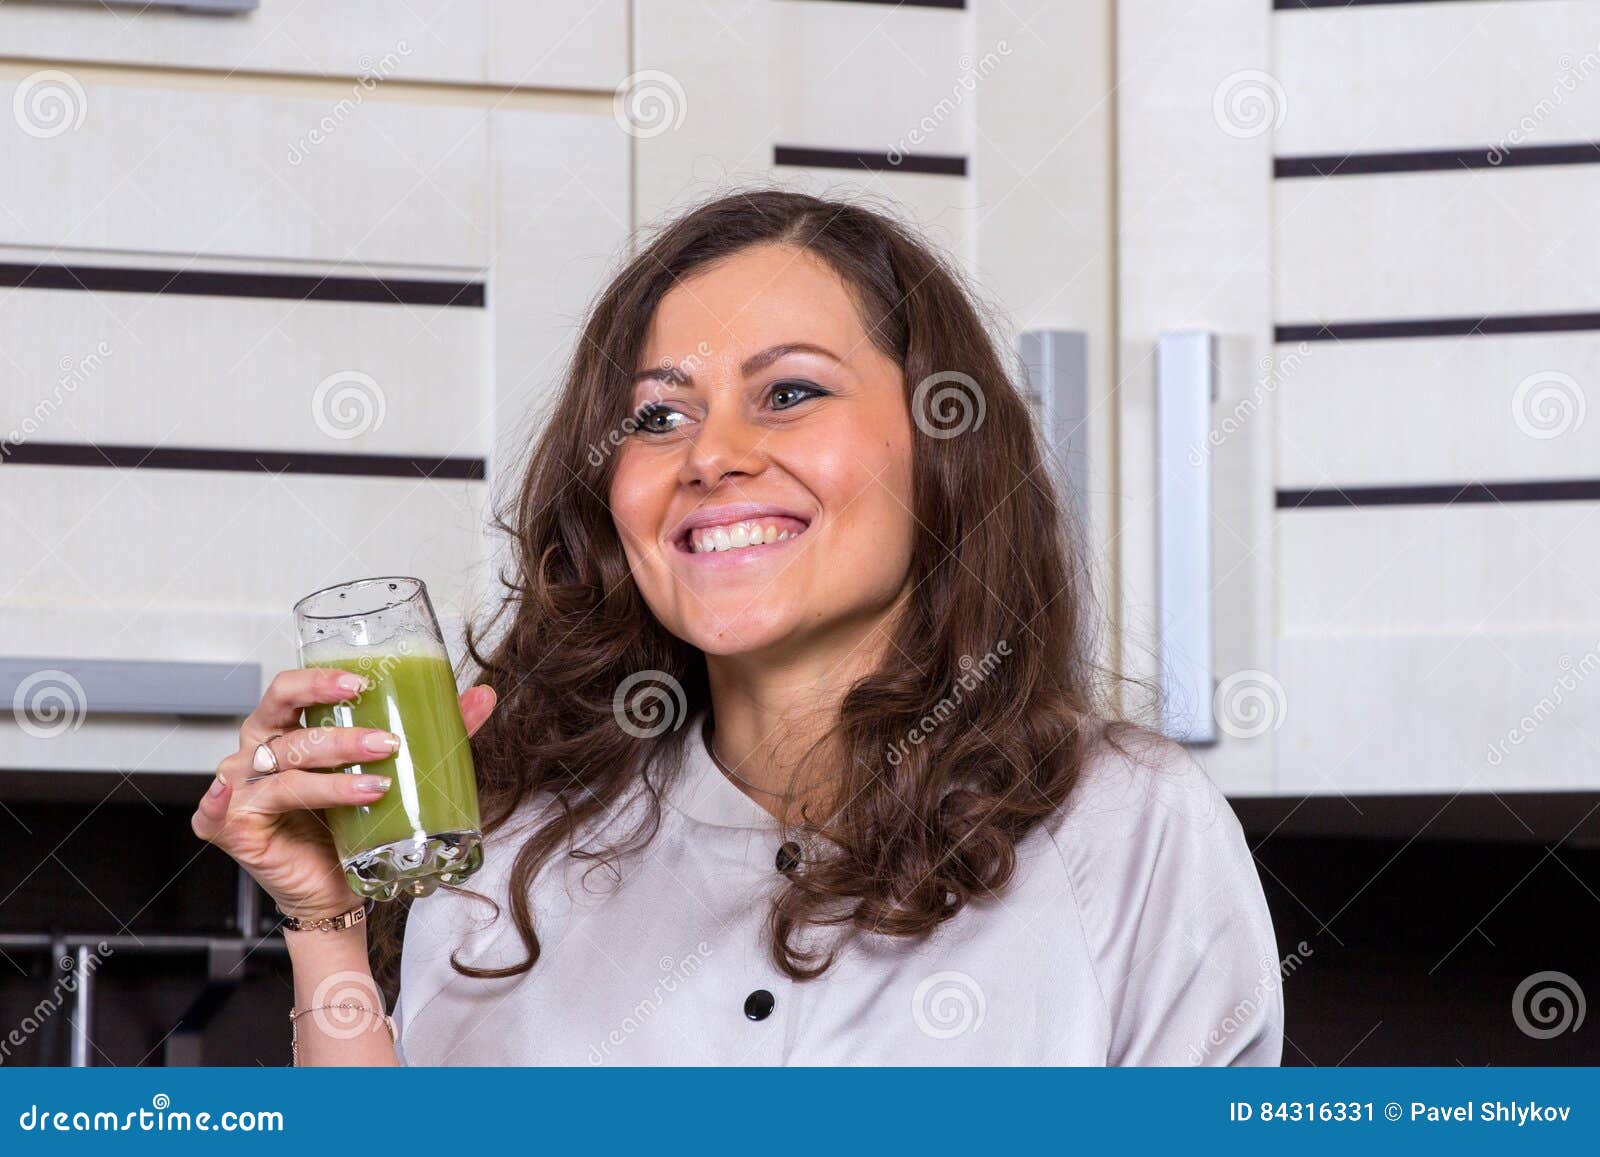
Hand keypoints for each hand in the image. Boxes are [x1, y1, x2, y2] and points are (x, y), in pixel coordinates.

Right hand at [191, 668, 496, 924]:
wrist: (336, 888)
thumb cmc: (350, 824)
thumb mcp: (390, 771)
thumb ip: (434, 732)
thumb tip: (483, 696)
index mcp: (283, 728)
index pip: (288, 689)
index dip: (318, 681)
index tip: (362, 683)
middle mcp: (255, 752)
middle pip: (285, 724)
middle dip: (340, 734)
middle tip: (386, 742)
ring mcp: (240, 788)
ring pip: (283, 768)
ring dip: (332, 775)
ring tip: (377, 784)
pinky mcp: (233, 825)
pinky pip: (242, 807)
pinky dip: (242, 800)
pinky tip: (258, 799)